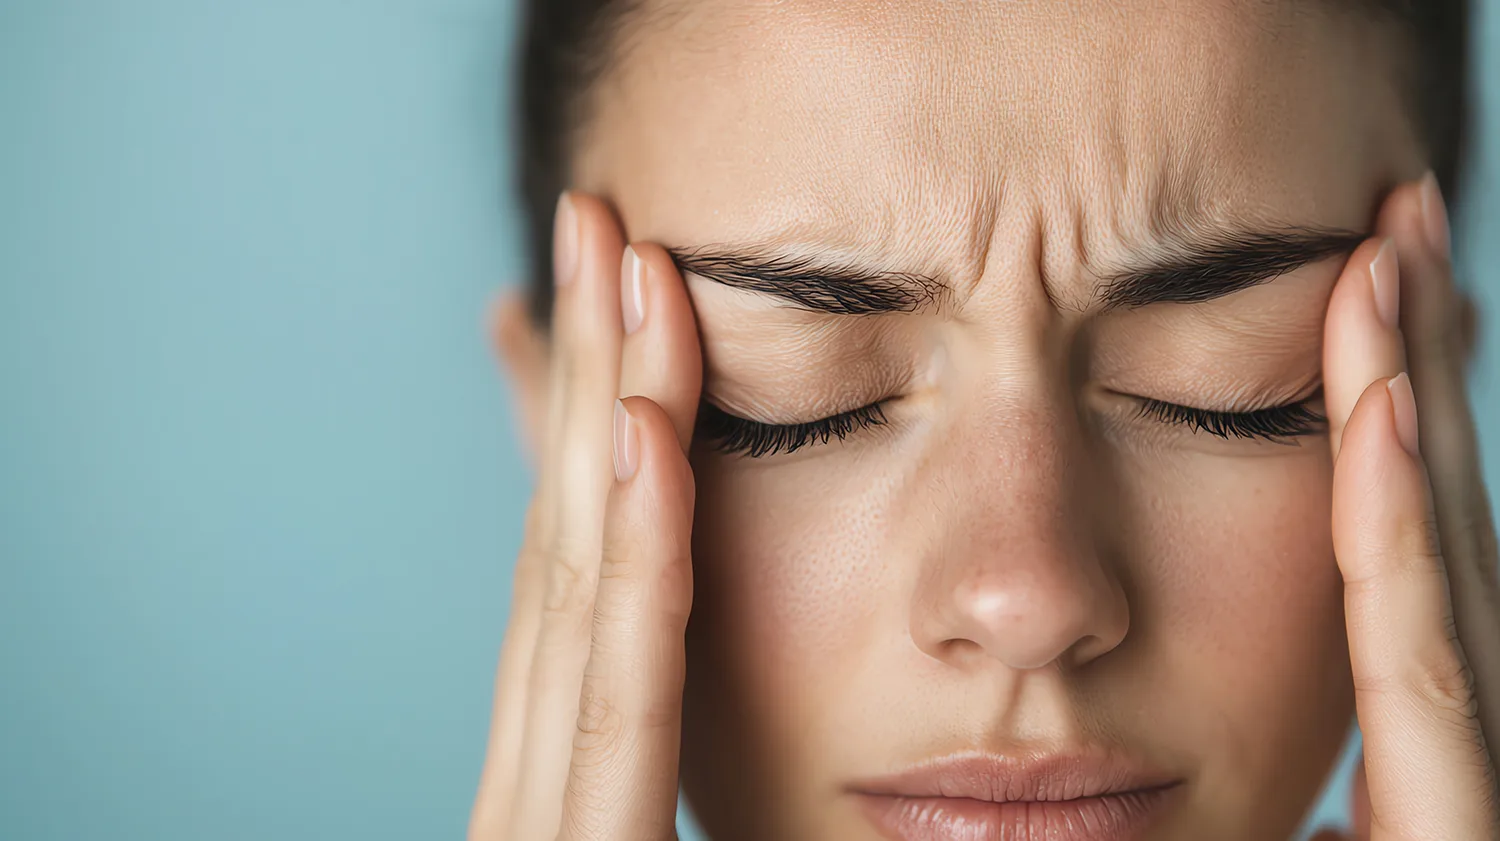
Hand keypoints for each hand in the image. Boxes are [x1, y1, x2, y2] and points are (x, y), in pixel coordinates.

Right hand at [468, 193, 703, 839]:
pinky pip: (621, 694)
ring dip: (604, 410)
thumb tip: (680, 680)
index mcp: (552, 778)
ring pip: (579, 581)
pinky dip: (634, 557)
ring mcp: (544, 817)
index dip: (578, 427)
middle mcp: (534, 774)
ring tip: (622, 267)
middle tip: (598, 224)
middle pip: (561, 539)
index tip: (606, 307)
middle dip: (579, 369)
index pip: (564, 576)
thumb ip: (647, 778)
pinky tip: (646, 436)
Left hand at [1316, 174, 1499, 839]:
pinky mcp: (1461, 837)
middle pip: (1437, 526)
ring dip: (1415, 402)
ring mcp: (1478, 782)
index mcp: (1422, 754)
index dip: (1396, 421)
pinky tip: (1379, 410)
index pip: (1405, 562)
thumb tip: (1294, 777)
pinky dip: (1405, 534)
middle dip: (1419, 370)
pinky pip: (1420, 662)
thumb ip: (1314, 797)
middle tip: (1398, 227)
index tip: (1364, 299)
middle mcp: (1466, 743)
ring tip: (1395, 258)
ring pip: (1441, 564)